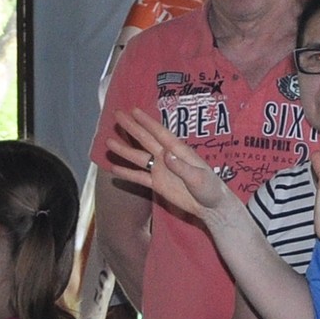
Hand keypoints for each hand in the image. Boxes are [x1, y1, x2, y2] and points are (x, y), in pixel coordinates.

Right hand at [102, 107, 234, 219]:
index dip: (147, 122)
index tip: (134, 110)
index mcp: (179, 151)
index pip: (160, 133)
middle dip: (131, 127)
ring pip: (138, 157)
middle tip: (117, 115)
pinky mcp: (157, 184)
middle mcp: (167, 157)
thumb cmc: (210, 189)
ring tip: (108, 142)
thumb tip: (165, 154)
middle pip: (146, 139)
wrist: (211, 207)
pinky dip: (126, 173)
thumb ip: (182, 167)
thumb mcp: (198, 178)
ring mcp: (161, 170)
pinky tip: (113, 169)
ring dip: (124, 150)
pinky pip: (139, 177)